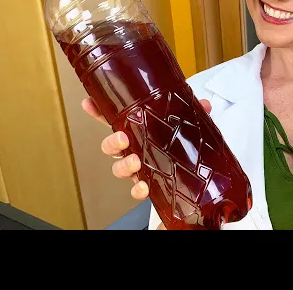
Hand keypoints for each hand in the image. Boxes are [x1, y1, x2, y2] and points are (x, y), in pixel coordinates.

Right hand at [81, 97, 213, 229]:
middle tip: (123, 139)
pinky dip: (138, 189)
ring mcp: (138, 167)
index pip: (115, 118)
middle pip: (111, 146)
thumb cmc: (180, 142)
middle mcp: (134, 149)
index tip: (89, 103)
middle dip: (112, 142)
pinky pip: (136, 189)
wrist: (193, 171)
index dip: (99, 111)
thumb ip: (191, 113)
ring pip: (119, 167)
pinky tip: (144, 186)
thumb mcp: (186, 123)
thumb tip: (204, 104)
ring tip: (135, 162)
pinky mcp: (147, 184)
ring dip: (124, 165)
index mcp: (139, 130)